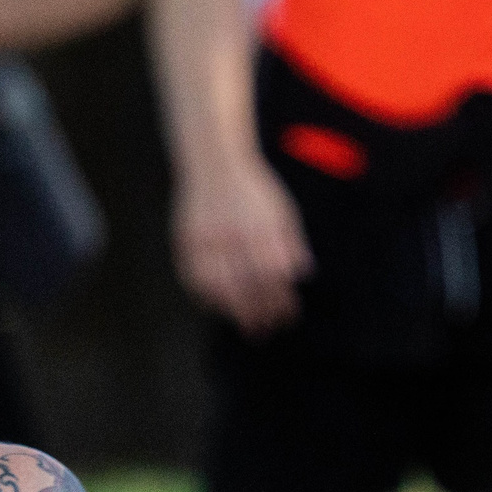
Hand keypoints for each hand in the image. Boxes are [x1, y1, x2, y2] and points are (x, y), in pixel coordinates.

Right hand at [173, 156, 310, 335]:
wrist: (215, 162)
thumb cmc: (253, 190)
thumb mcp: (282, 210)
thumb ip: (292, 241)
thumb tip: (304, 273)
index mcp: (261, 226)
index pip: (274, 275)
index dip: (281, 300)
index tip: (288, 315)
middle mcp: (234, 234)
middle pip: (248, 286)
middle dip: (260, 313)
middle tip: (267, 329)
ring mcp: (208, 238)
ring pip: (220, 287)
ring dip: (234, 311)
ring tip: (247, 325)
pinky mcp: (187, 241)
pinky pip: (194, 279)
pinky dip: (207, 298)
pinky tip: (220, 308)